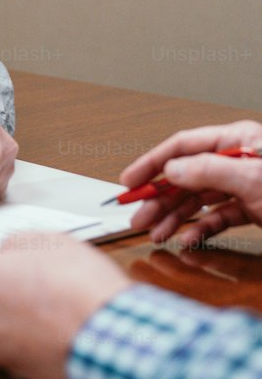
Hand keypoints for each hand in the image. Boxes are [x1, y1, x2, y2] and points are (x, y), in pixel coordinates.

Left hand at [0, 232, 130, 378]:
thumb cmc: (79, 283)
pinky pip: (7, 351)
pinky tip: (51, 331)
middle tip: (20, 284)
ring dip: (3, 320)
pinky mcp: (12, 373)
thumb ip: (11, 246)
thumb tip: (3, 258)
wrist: (111, 339)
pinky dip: (21, 343)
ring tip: (43, 307)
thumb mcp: (46, 240)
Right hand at [121, 120, 261, 245]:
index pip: (183, 146)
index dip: (152, 164)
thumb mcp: (252, 178)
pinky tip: (187, 237)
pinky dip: (201, 228)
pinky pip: (218, 217)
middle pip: (186, 177)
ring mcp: (244, 185)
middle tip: (139, 216)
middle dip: (160, 199)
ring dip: (175, 217)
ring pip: (199, 199)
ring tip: (156, 233)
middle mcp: (237, 161)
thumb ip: (209, 170)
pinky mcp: (253, 208)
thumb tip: (170, 169)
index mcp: (237, 141)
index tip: (130, 180)